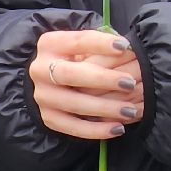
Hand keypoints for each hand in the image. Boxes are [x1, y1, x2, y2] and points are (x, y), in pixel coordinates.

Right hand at [30, 29, 145, 140]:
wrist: (51, 80)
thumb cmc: (79, 57)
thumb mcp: (86, 46)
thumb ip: (103, 46)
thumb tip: (129, 50)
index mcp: (51, 44)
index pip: (77, 41)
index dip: (101, 43)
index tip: (124, 46)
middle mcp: (40, 69)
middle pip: (69, 74)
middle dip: (102, 79)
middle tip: (129, 83)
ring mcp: (42, 96)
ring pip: (73, 103)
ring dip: (104, 108)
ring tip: (130, 110)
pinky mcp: (48, 118)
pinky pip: (72, 127)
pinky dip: (95, 129)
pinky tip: (117, 128)